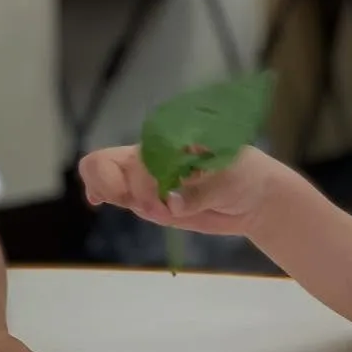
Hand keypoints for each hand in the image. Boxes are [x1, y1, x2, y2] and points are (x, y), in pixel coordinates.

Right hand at [78, 145, 277, 236]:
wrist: (254, 199)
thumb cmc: (245, 176)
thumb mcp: (230, 180)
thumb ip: (201, 192)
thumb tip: (174, 203)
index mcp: (172, 141)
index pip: (137, 153)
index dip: (140, 179)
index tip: (164, 199)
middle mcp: (153, 155)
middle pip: (107, 162)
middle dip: (118, 188)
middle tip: (154, 207)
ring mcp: (146, 177)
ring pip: (106, 177)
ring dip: (120, 198)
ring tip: (160, 210)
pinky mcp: (148, 197)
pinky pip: (114, 191)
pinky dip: (100, 193)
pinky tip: (97, 201)